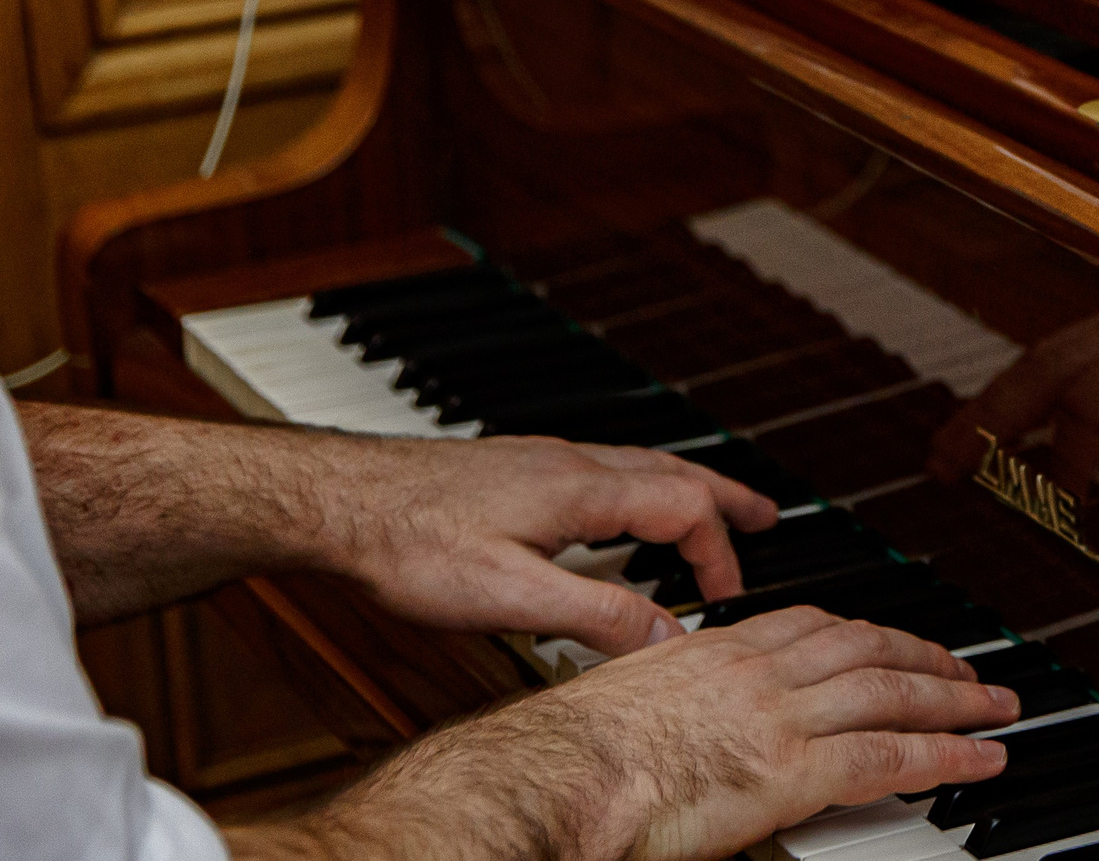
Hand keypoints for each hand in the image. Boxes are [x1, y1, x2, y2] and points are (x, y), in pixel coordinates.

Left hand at [20, 405, 779, 637]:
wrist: (331, 501)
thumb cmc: (408, 543)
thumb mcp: (510, 597)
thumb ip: (596, 615)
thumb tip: (668, 638)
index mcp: (582, 489)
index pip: (683, 510)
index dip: (717, 555)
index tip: (730, 599)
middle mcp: (569, 462)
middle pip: (673, 471)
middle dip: (725, 498)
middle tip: (767, 518)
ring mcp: (540, 460)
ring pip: (637, 465)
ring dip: (684, 488)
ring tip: (708, 509)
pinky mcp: (511, 469)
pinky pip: (602, 469)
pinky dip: (638, 488)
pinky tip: (613, 512)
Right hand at [235, 607, 1017, 860]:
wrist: (546, 780)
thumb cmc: (558, 762)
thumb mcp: (616, 714)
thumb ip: (661, 715)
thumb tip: (667, 742)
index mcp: (710, 654)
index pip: (808, 626)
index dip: (862, 630)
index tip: (890, 638)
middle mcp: (753, 671)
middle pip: (864, 647)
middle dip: (924, 653)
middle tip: (970, 667)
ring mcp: (777, 716)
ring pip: (891, 690)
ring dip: (953, 694)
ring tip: (996, 703)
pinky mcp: (792, 769)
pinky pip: (891, 755)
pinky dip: (947, 750)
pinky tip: (982, 753)